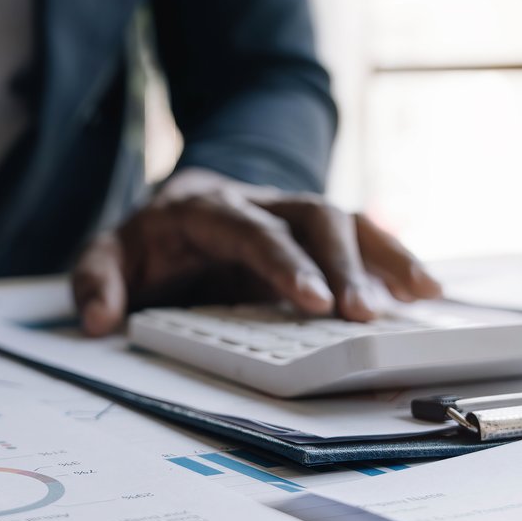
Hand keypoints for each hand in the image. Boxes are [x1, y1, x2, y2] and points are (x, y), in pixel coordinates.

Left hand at [71, 168, 440, 335]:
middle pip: (312, 216)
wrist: (173, 210)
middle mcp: (259, 202)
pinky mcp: (316, 234)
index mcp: (207, 207)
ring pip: (346, 219)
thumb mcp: (108, 256)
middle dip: (342, 263)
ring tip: (419, 296)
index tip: (313, 300)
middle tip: (362, 316)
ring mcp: (292, 214)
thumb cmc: (149, 243)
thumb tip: (101, 318)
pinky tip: (425, 290)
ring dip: (383, 257)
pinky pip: (362, 237)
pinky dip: (394, 259)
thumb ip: (97, 281)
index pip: (251, 228)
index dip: (284, 261)